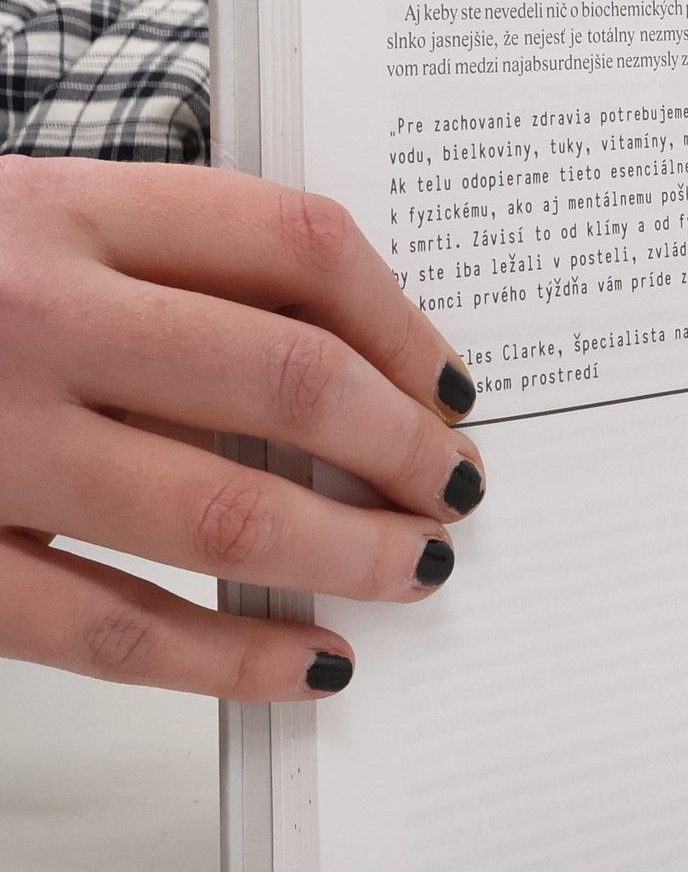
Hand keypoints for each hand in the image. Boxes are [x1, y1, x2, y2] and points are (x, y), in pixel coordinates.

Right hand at [0, 158, 484, 700]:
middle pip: (286, 379)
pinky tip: (311, 665)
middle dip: (403, 446)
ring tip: (422, 568)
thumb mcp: (32, 219)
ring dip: (353, 553)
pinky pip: (109, 630)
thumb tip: (369, 368)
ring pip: (223, 515)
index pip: (295, 244)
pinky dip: (231, 660)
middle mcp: (29, 312)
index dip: (405, 321)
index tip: (453, 383)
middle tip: (460, 485)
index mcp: (63, 205)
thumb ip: (173, 265)